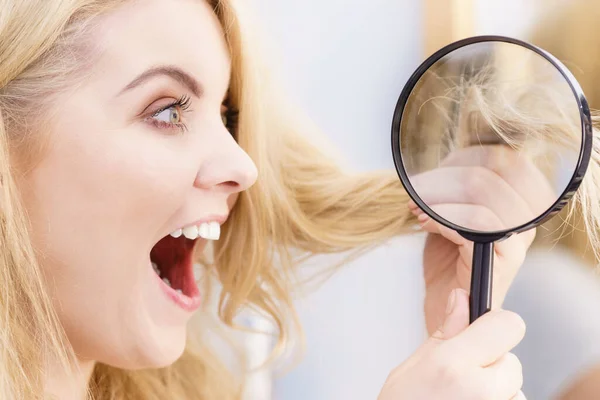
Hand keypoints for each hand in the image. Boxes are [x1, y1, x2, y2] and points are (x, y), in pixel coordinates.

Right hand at [378, 289, 526, 399]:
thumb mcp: (412, 368)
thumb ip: (445, 332)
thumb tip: (462, 298)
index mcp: (453, 366)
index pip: (509, 325)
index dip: (495, 324)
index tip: (482, 331)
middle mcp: (481, 390)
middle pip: (512, 360)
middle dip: (491, 364)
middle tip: (460, 377)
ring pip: (515, 388)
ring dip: (496, 391)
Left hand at [408, 145, 555, 333]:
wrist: (446, 309)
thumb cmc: (446, 264)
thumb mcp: (448, 217)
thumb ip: (453, 192)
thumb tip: (438, 165)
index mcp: (516, 207)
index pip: (507, 161)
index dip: (469, 156)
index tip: (439, 165)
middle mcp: (522, 222)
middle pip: (490, 175)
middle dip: (444, 178)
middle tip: (417, 189)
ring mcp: (514, 242)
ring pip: (481, 197)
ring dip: (439, 198)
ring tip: (417, 209)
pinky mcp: (500, 261)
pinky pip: (471, 225)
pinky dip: (440, 219)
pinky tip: (424, 224)